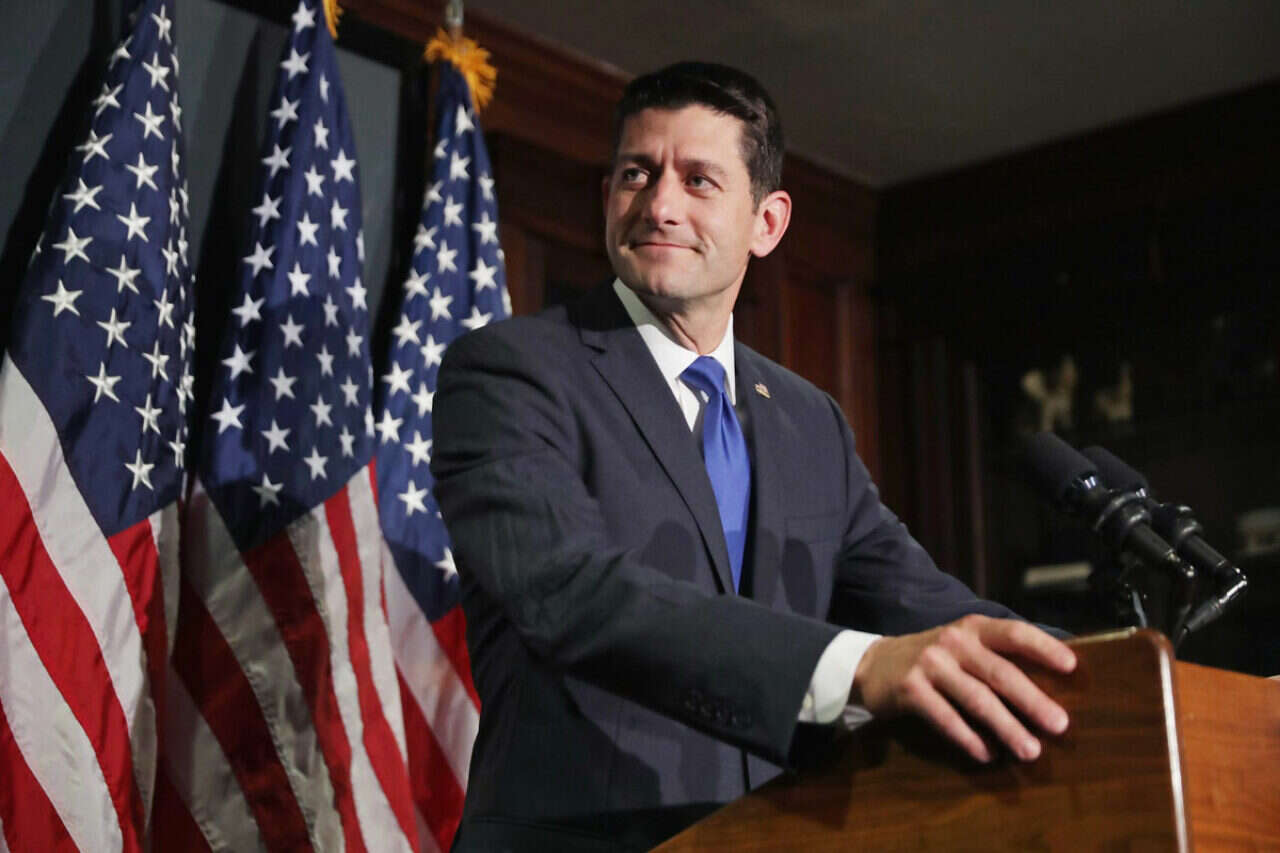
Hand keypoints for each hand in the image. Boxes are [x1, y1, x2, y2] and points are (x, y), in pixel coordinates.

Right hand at [850, 614, 1075, 762]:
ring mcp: (930, 665)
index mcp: (972, 628)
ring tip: (1030, 751)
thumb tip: (1051, 682)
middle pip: (1000, 673)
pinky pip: (946, 718)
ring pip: (977, 700)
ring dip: (1007, 727)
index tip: (1073, 667)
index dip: (1043, 648)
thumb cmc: (933, 658)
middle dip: (1033, 701)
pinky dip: (968, 739)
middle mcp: (952, 642)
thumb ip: (996, 655)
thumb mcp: (962, 645)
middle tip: (1060, 725)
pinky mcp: (910, 690)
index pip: (1013, 633)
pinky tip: (987, 754)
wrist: (872, 664)